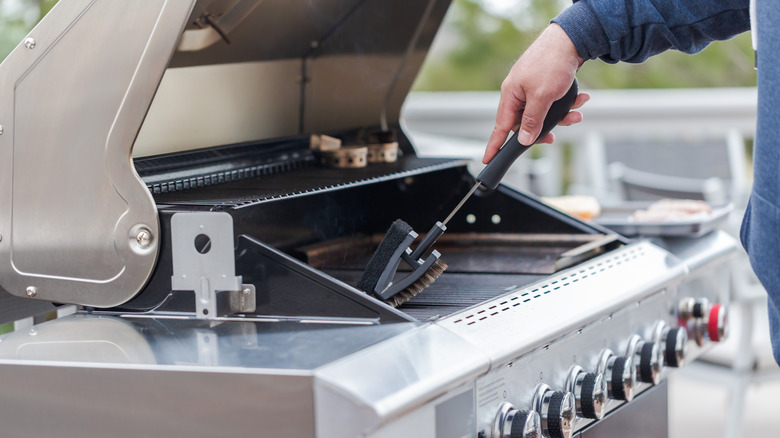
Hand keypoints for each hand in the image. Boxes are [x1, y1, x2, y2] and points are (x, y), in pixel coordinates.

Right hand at [483, 23, 587, 163]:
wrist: (571, 39)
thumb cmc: (552, 62)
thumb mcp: (542, 97)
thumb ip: (531, 121)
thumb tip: (523, 139)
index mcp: (511, 94)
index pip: (500, 127)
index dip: (494, 145)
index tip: (488, 160)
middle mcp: (518, 92)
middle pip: (525, 122)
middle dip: (543, 129)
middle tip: (553, 138)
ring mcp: (531, 88)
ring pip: (542, 113)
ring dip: (560, 116)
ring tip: (575, 114)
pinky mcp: (545, 84)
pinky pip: (552, 102)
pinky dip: (566, 104)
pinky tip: (580, 99)